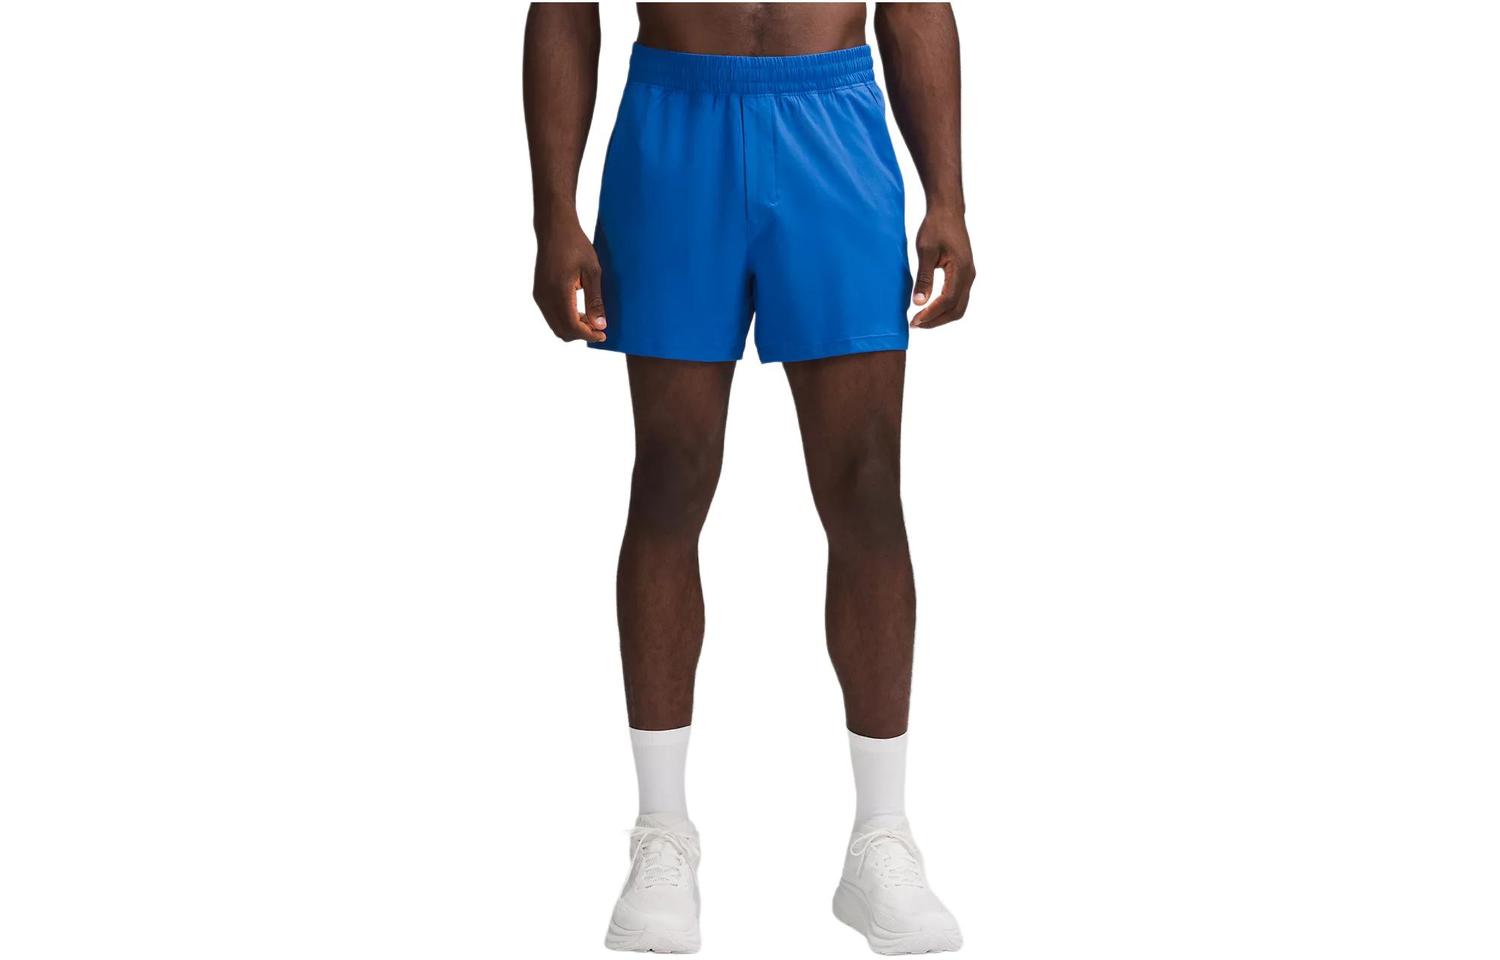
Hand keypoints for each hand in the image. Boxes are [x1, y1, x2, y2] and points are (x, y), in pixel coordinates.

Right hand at [532, 219, 606, 343]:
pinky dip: (565, 319)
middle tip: (599, 326)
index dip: (589, 335)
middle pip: (562, 331)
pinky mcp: (539, 292)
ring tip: (591, 317)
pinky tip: (579, 310)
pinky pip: (551, 316)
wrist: (554, 228)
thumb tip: (600, 325)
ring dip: (573, 327)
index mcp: (558, 292)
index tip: (604, 334)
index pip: (572, 327)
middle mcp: (545, 297)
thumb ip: (595, 300)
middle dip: (581, 334)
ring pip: (555, 326)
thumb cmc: (576, 245)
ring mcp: (539, 295)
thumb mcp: (593, 271)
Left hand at [910, 209, 975, 327]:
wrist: (948, 211)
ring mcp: (969, 275)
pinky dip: (944, 308)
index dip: (931, 314)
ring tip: (920, 319)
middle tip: (915, 324)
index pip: (947, 301)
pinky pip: (958, 298)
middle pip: (956, 310)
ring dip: (940, 316)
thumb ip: (924, 278)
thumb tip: (919, 303)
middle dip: (936, 321)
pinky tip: (929, 308)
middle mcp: (969, 275)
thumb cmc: (936, 227)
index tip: (914, 321)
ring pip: (959, 306)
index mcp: (961, 270)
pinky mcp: (964, 274)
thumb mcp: (925, 252)